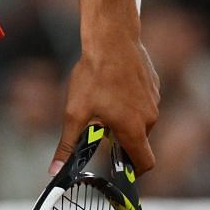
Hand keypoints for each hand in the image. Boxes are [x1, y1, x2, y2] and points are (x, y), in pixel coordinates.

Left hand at [53, 28, 159, 175]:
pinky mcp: (154, 85)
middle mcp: (149, 117)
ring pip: (142, 121)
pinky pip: (144, 103)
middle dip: (123, 140)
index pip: (145, 164)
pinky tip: (114, 88)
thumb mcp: (75, 113)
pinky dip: (132, 103)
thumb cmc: (94, 74)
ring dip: (127, 120)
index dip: (134, 171)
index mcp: (134, 128)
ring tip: (105, 103)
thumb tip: (55, 170)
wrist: (111, 38)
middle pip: (140, 142)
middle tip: (101, 129)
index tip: (119, 167)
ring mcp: (154, 99)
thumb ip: (68, 145)